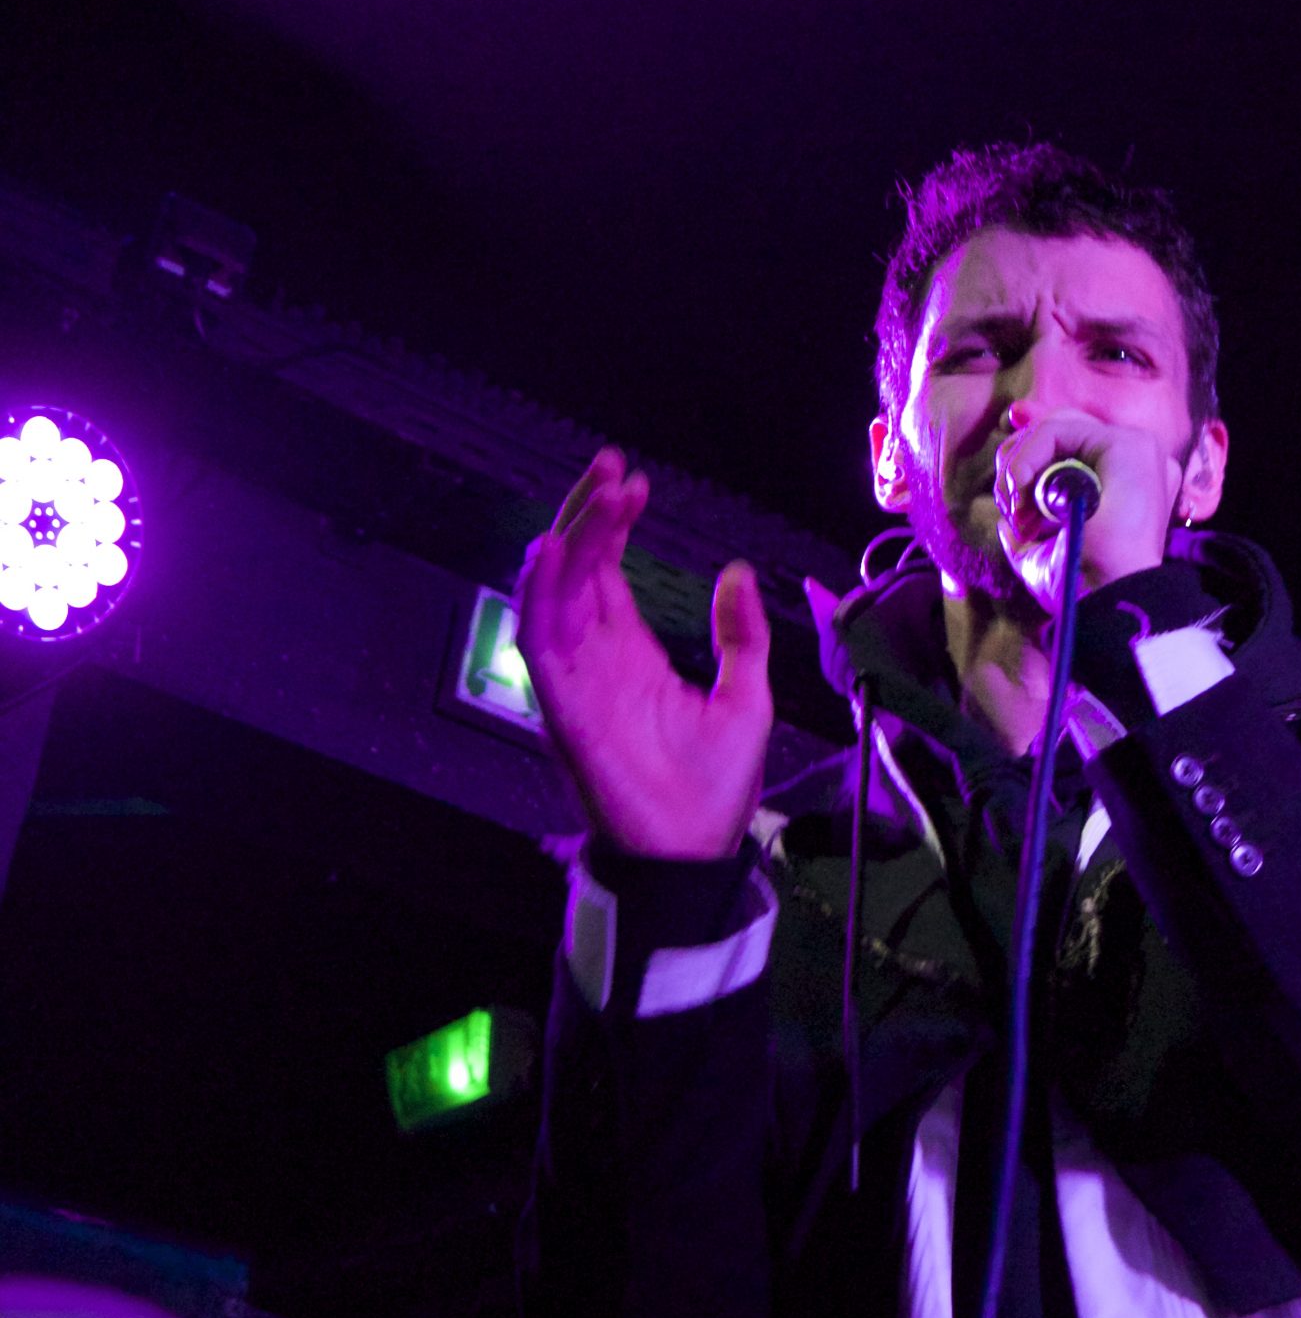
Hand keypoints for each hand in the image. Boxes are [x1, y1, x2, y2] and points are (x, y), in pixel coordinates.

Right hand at [515, 448, 773, 858]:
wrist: (698, 852)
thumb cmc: (715, 785)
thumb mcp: (747, 696)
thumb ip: (741, 635)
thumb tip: (739, 572)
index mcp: (631, 654)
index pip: (607, 573)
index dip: (612, 525)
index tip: (633, 481)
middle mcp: (595, 660)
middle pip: (576, 570)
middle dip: (587, 515)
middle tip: (611, 466)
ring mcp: (575, 681)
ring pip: (553, 594)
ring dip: (569, 541)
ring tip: (597, 495)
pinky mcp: (562, 707)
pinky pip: (536, 643)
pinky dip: (536, 596)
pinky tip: (548, 553)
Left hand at [991, 410, 1180, 615]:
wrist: (1108, 597)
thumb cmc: (1083, 586)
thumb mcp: (1046, 554)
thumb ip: (1029, 529)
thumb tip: (1008, 519)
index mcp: (1128, 485)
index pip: (1075, 445)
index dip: (1034, 448)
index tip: (1007, 469)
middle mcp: (1138, 462)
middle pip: (1065, 428)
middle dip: (1021, 455)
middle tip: (1010, 504)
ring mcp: (1137, 449)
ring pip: (1058, 426)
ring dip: (1021, 464)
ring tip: (1019, 510)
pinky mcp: (1128, 444)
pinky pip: (1058, 430)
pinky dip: (1028, 458)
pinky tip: (1024, 491)